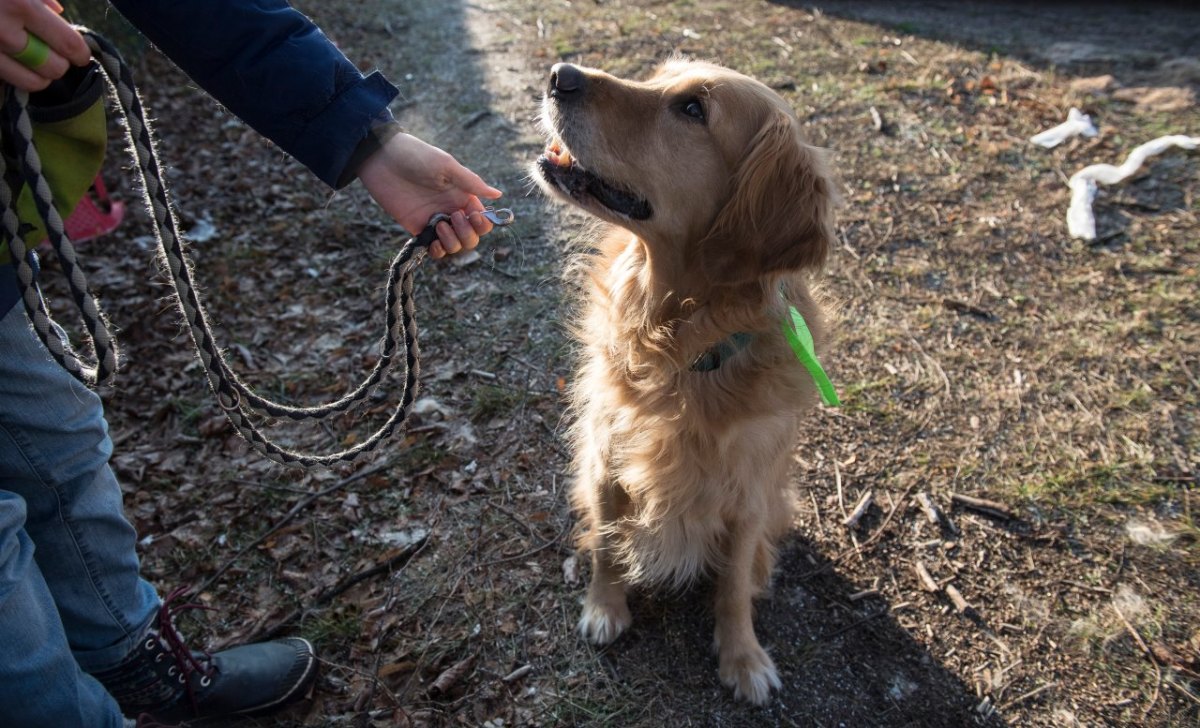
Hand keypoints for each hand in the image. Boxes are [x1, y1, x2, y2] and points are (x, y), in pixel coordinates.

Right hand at [0, 0, 89, 91]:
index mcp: (20, 5)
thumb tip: (58, 12)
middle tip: (50, 52)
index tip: (81, 55)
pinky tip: (9, 60)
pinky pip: (7, 82)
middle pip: (54, 68)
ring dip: (38, 74)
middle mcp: (4, 33)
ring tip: (30, 60)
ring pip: (31, 83)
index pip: (68, 43)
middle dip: (59, 62)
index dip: (80, 52)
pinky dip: (13, 75)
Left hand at [357, 132, 502, 259]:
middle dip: (467, 234)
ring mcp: (435, 220)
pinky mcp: (417, 228)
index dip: (482, 223)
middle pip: (472, 237)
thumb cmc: (416, 156)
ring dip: (452, 243)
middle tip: (453, 217)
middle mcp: (451, 210)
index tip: (472, 215)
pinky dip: (437, 251)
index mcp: (463, 195)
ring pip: (454, 246)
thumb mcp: (447, 166)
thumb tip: (498, 195)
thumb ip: (471, 183)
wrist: (382, 159)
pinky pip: (433, 248)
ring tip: (439, 226)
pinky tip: (432, 242)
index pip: (482, 219)